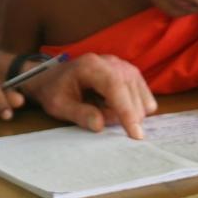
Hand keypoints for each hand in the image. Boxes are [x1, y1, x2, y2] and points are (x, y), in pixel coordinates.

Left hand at [20, 54, 156, 138]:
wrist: (53, 77)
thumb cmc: (54, 91)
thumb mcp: (59, 106)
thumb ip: (79, 114)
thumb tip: (100, 125)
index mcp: (91, 66)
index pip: (116, 87)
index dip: (127, 111)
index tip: (135, 135)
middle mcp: (111, 62)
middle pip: (131, 94)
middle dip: (121, 116)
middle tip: (95, 115)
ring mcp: (124, 65)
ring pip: (140, 97)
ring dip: (126, 112)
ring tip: (101, 107)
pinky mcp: (131, 73)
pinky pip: (143, 96)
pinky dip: (132, 107)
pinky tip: (112, 105)